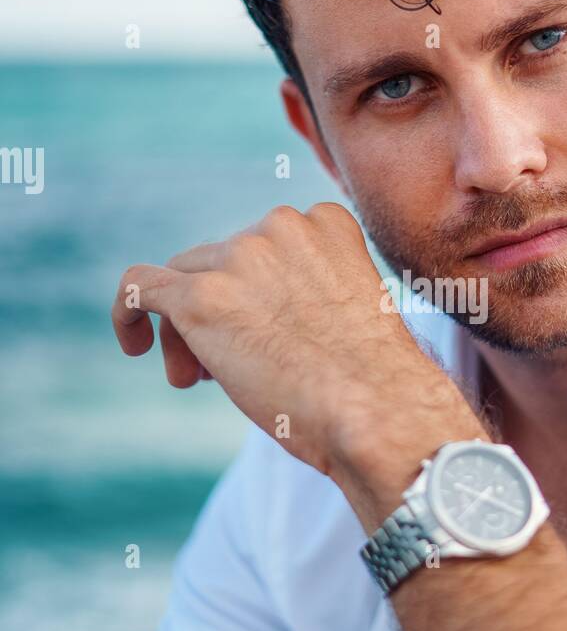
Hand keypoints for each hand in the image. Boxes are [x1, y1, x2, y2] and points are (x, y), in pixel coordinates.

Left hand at [110, 202, 477, 504]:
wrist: (373, 408)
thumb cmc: (373, 382)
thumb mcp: (349, 311)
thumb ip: (302, 291)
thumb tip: (243, 320)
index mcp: (325, 221)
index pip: (266, 244)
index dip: (252, 290)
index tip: (261, 334)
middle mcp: (279, 227)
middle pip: (219, 260)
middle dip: (216, 312)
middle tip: (216, 373)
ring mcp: (239, 258)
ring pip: (183, 278)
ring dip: (186, 327)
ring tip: (194, 380)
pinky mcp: (199, 297)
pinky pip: (138, 286)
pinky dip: (128, 313)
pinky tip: (135, 347)